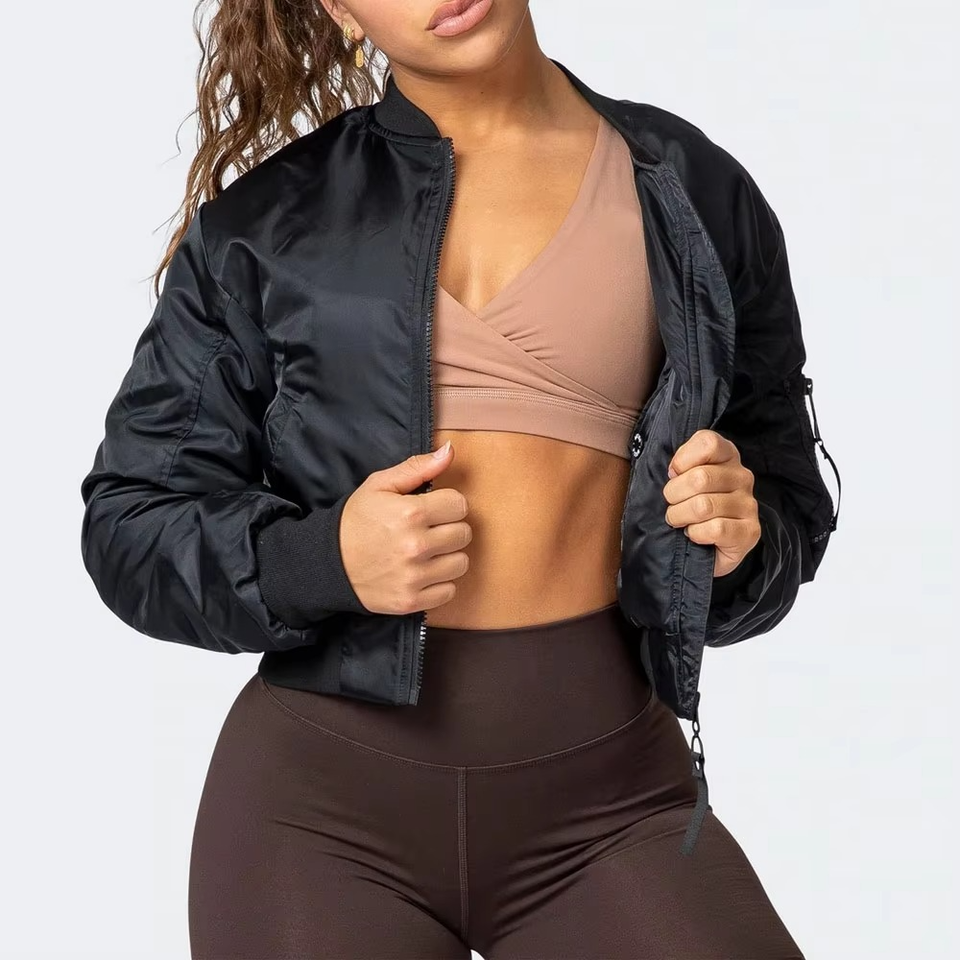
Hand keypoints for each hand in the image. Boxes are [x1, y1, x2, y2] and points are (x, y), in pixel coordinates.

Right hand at [339, 441, 472, 614]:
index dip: (447, 504)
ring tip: (428, 551)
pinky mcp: (411, 601)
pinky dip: (440, 582)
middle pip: (464, 533)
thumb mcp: (379, 485)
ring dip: (448, 556)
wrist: (327, 563)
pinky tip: (423, 572)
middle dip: (450, 528)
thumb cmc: (355, 521)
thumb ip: (417, 467)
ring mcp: (414, 576)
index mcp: (410, 513)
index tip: (433, 509)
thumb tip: (450, 450)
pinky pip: (449, 591)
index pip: (460, 505)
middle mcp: (416, 546)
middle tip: (430, 530)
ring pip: (461, 563)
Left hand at [663, 429, 760, 577]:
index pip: (708, 443)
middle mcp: (742, 476)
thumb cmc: (690, 506)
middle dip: (674, 495)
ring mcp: (749, 504)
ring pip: (704, 506)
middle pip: (700, 478)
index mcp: (727, 456)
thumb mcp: (682, 479)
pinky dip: (696, 534)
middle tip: (672, 505)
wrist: (708, 547)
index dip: (682, 460)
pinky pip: (715, 529)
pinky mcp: (750, 531)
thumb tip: (674, 471)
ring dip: (681, 516)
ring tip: (680, 520)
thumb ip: (679, 466)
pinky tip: (694, 534)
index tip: (674, 475)